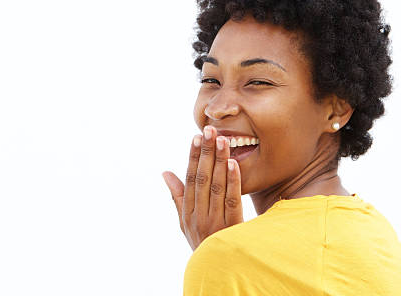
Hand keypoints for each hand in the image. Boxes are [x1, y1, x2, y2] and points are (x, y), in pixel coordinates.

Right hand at [162, 125, 243, 250]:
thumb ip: (177, 195)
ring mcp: (214, 221)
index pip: (190, 178)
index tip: (197, 137)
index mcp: (187, 211)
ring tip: (224, 140)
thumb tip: (165, 172)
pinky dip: (233, 182)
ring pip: (217, 186)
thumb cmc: (201, 241)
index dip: (193, 157)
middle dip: (206, 153)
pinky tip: (235, 164)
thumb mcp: (184, 221)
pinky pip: (232, 201)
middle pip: (203, 179)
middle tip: (210, 130)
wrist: (216, 270)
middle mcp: (198, 215)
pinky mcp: (231, 227)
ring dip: (220, 161)